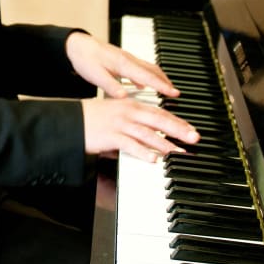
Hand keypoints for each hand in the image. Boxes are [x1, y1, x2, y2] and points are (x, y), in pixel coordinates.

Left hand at [65, 31, 178, 98]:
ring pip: (148, 68)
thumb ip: (111, 86)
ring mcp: (126, 59)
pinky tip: (144, 84)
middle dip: (165, 82)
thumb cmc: (85, 59)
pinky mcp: (123, 60)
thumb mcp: (96, 76)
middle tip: (176, 93)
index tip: (174, 93)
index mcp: (123, 64)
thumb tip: (124, 97)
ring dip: (159, 78)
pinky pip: (140, 67)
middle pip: (153, 71)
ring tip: (166, 88)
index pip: (148, 77)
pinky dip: (148, 75)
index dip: (162, 86)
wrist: (77, 45)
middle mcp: (128, 60)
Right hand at [82, 96, 198, 161]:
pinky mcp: (111, 136)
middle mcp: (127, 112)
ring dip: (165, 143)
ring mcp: (120, 124)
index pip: (158, 112)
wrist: (70, 120)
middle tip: (193, 137)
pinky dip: (143, 152)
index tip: (190, 128)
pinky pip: (130, 145)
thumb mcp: (115, 112)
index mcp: (130, 104)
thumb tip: (148, 133)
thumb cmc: (90, 117)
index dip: (176, 120)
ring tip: (178, 152)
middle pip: (158, 120)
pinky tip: (153, 159)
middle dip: (178, 129)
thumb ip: (132, 119)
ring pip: (148, 133)